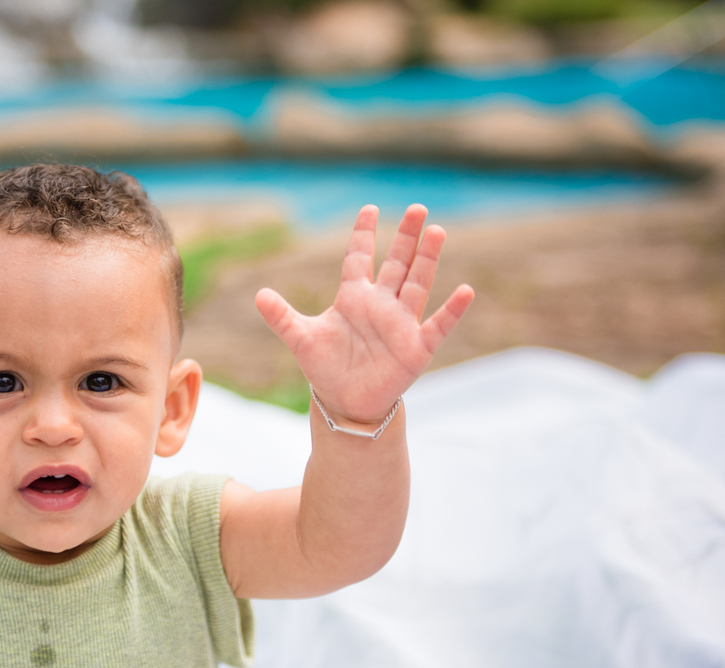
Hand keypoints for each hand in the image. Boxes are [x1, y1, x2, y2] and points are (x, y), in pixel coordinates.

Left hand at [256, 204, 472, 422]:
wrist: (345, 402)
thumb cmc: (326, 367)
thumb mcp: (301, 339)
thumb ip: (282, 317)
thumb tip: (259, 295)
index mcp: (353, 297)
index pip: (359, 257)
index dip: (363, 234)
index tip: (368, 208)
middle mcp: (381, 304)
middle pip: (396, 262)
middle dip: (406, 236)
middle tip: (417, 207)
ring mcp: (401, 323)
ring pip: (417, 283)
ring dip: (427, 259)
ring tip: (437, 231)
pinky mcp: (416, 347)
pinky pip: (438, 325)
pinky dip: (451, 310)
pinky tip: (465, 290)